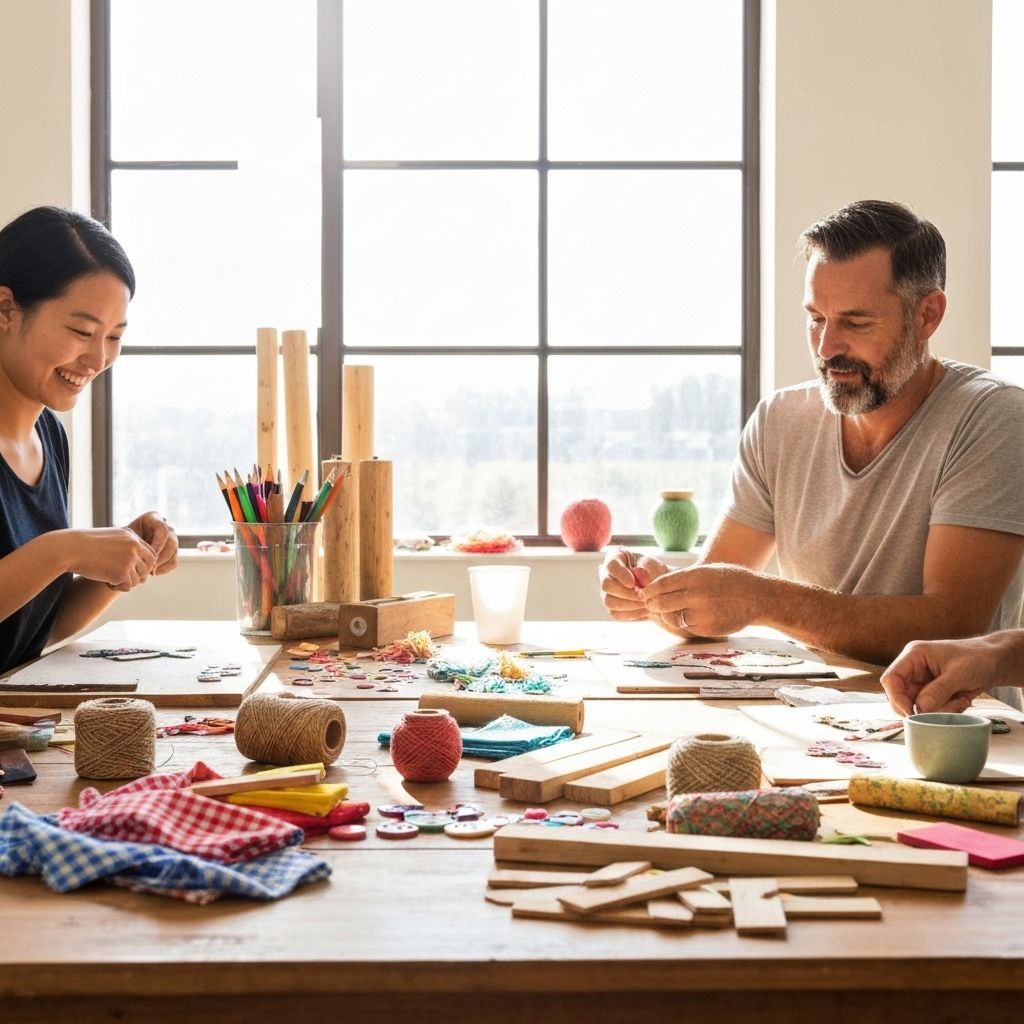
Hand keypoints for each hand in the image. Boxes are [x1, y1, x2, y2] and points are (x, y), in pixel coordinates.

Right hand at [64, 528, 158, 589]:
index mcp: (132, 536)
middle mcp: (134, 546)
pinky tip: (107, 582)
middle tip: (122, 577)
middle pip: (148, 567)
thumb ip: (126, 546)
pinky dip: (118, 587)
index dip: (143, 564)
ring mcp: (130, 559)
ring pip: (139, 579)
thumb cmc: (86, 545)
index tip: (132, 569)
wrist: (70, 549)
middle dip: (138, 575)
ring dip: (126, 582)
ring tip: (111, 578)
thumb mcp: (110, 538)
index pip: (151, 554)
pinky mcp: (122, 572)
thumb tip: (139, 563)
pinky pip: (128, 586)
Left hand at [125, 511, 177, 575]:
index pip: (162, 528)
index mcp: (153, 518)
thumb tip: (145, 547)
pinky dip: (164, 569)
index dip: (158, 542)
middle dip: (161, 555)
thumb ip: (132, 539)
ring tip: (149, 571)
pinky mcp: (171, 553)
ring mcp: (170, 540)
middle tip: (149, 566)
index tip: (148, 554)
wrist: (119, 549)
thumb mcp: (123, 537)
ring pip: (174, 552)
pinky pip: (173, 562)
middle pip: (171, 541)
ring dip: (162, 563)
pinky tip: (153, 572)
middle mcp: (165, 527)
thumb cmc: (118, 542)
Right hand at [599, 549, 669, 622]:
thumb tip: (640, 575)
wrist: (658, 587)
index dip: (621, 575)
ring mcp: (607, 592)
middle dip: (626, 593)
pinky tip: (644, 610)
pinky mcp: (612, 607)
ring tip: (646, 603)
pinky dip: (632, 613)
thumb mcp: (653, 565)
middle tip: (643, 596)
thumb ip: (646, 568)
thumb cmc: (653, 571)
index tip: (633, 583)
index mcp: (614, 557)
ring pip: (609, 602)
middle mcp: (606, 574)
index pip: (611, 565)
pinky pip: (616, 614)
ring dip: (630, 605)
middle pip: (606, 585)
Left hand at [640, 562, 762, 638]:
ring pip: (672, 618)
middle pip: (662, 603)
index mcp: (695, 576)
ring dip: (666, 616)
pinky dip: (682, 623)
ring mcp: (703, 613)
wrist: (758, 597)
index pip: (662, 584)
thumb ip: (684, 577)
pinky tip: (684, 617)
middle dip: (653, 604)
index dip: (650, 590)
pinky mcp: (708, 628)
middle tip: (650, 604)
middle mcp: (697, 595)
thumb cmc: (730, 580)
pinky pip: (687, 627)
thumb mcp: (707, 570)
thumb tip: (657, 585)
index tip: (645, 593)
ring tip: (666, 612)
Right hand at [881, 638, 991, 716]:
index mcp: (914, 656)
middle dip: (919, 708)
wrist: (995, 662)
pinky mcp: (932, 693)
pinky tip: (961, 701)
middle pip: (900, 696)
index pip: (891, 679)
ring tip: (959, 702)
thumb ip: (938, 690)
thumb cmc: (978, 659)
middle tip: (942, 710)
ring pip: (916, 706)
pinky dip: (945, 711)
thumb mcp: (959, 673)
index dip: (896, 697)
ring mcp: (922, 682)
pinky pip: (930, 710)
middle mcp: (913, 669)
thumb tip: (919, 708)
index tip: (912, 713)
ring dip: (937, 710)